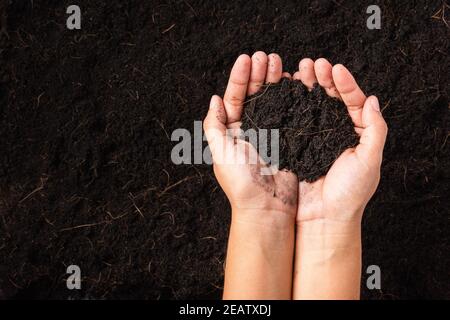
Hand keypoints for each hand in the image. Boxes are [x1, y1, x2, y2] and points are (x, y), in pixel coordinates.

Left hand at [204, 52, 297, 225]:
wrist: (268, 208)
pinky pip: (290, 113)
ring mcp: (271, 133)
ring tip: (279, 62)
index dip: (239, 77)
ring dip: (274, 80)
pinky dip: (291, 97)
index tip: (246, 58)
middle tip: (267, 56)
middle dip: (259, 74)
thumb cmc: (241, 183)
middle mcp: (251, 130)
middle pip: (254, 95)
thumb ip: (215, 126)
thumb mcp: (221, 152)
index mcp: (232, 131)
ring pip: (272, 101)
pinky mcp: (289, 139)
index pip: (235, 97)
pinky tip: (293, 81)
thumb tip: (214, 99)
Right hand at [293, 58, 387, 225]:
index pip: (353, 101)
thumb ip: (375, 129)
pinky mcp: (297, 146)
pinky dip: (292, 105)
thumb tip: (373, 100)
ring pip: (311, 106)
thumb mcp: (370, 160)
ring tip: (299, 70)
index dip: (345, 83)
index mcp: (356, 134)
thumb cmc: (350, 193)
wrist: (323, 218)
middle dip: (323, 79)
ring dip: (306, 87)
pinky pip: (295, 120)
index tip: (335, 68)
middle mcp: (336, 133)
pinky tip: (287, 91)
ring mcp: (315, 138)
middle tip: (312, 63)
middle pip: (331, 99)